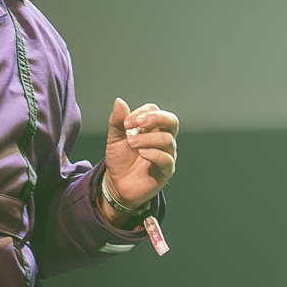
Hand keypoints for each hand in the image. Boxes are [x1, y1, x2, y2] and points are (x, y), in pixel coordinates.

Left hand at [103, 98, 178, 219]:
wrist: (117, 185)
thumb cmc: (120, 160)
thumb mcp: (114, 138)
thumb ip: (117, 121)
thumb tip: (119, 101)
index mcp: (152, 129)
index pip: (155, 111)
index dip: (142, 113)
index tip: (126, 123)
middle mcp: (163, 140)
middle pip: (172, 121)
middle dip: (155, 118)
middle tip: (137, 124)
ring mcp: (166, 155)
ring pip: (167, 139)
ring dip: (147, 139)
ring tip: (131, 144)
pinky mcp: (166, 171)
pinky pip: (166, 159)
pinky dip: (153, 154)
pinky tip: (141, 154)